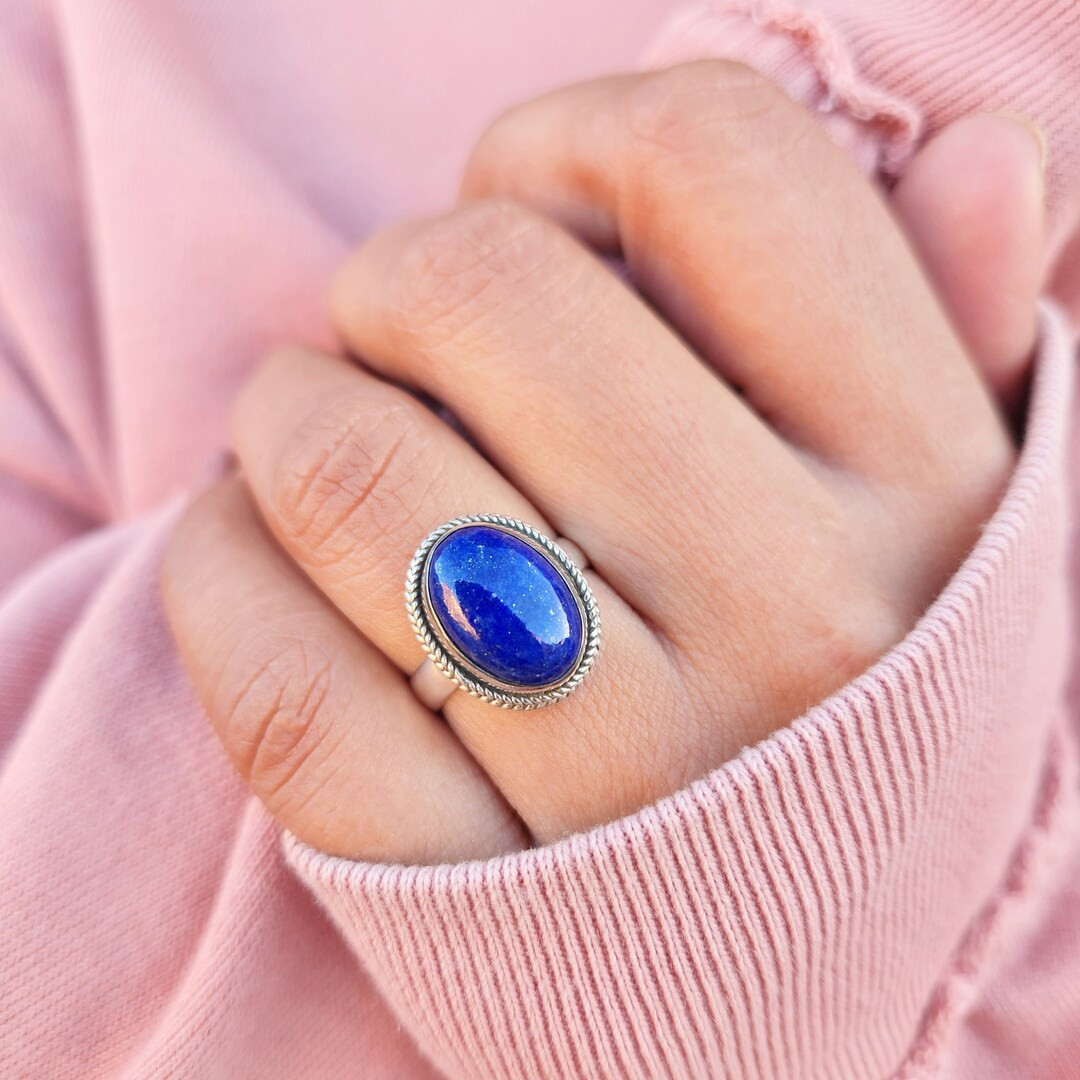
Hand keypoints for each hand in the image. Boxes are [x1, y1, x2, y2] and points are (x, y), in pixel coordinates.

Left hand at [162, 63, 1043, 863]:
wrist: (779, 980)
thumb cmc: (848, 710)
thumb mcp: (951, 520)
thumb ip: (962, 332)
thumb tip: (987, 157)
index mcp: (927, 482)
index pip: (718, 164)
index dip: (573, 143)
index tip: (531, 208)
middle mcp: (796, 614)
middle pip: (479, 289)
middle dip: (394, 282)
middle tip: (401, 342)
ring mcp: (630, 762)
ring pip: (344, 465)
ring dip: (287, 415)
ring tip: (323, 444)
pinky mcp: (463, 881)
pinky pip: (271, 671)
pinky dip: (221, 570)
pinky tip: (259, 556)